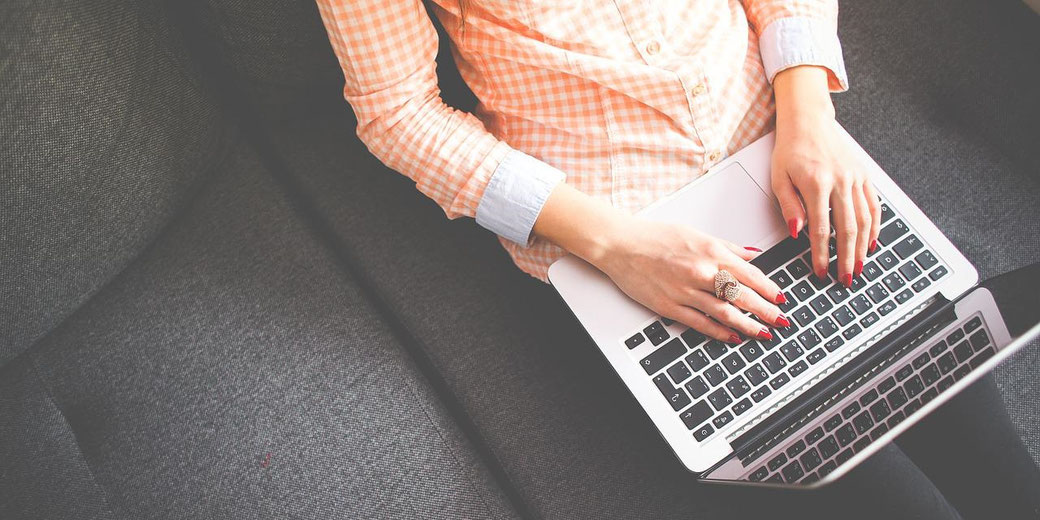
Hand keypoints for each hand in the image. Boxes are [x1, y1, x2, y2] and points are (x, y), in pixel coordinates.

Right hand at [592, 218, 788, 343]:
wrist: (621, 245)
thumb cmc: (655, 237)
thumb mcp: (696, 234)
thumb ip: (727, 247)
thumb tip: (752, 255)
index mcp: (710, 252)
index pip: (750, 274)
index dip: (769, 289)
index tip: (782, 299)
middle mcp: (701, 272)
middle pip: (743, 296)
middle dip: (766, 311)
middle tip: (781, 321)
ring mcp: (685, 291)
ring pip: (725, 313)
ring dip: (748, 325)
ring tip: (763, 334)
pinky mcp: (670, 306)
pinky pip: (701, 323)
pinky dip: (720, 332)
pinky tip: (733, 337)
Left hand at [772, 66, 880, 286]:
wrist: (808, 121)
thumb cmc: (790, 149)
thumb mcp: (779, 178)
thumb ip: (789, 206)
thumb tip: (797, 232)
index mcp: (816, 183)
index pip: (821, 229)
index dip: (821, 254)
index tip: (820, 271)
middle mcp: (840, 181)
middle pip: (847, 229)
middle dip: (847, 258)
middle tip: (846, 279)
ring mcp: (855, 178)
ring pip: (865, 219)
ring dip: (863, 247)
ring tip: (859, 267)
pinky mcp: (864, 175)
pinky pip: (874, 205)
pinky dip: (875, 226)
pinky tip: (871, 243)